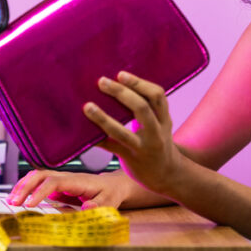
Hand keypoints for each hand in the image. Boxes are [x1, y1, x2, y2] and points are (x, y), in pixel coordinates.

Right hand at [7, 169, 131, 209]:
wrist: (112, 185)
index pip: (53, 182)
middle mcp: (66, 177)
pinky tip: (18, 198)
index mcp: (77, 180)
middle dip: (25, 187)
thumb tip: (86, 208)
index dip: (40, 192)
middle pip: (40, 175)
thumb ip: (99, 206)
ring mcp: (60, 179)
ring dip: (22, 186)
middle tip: (13, 203)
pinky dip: (26, 188)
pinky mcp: (57, 185)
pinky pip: (38, 182)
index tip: (29, 205)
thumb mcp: (110, 202)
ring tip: (11, 200)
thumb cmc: (111, 194)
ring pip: (37, 176)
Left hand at [85, 71, 184, 196]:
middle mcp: (156, 132)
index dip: (139, 83)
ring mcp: (143, 147)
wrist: (167, 176)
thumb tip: (120, 85)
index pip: (157, 95)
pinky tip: (83, 134)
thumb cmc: (158, 143)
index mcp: (164, 119)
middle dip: (121, 93)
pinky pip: (111, 148)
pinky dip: (97, 140)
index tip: (121, 74)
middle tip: (102, 82)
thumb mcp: (161, 125)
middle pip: (141, 108)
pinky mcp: (131, 159)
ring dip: (103, 118)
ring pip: (122, 131)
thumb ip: (148, 108)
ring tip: (88, 106)